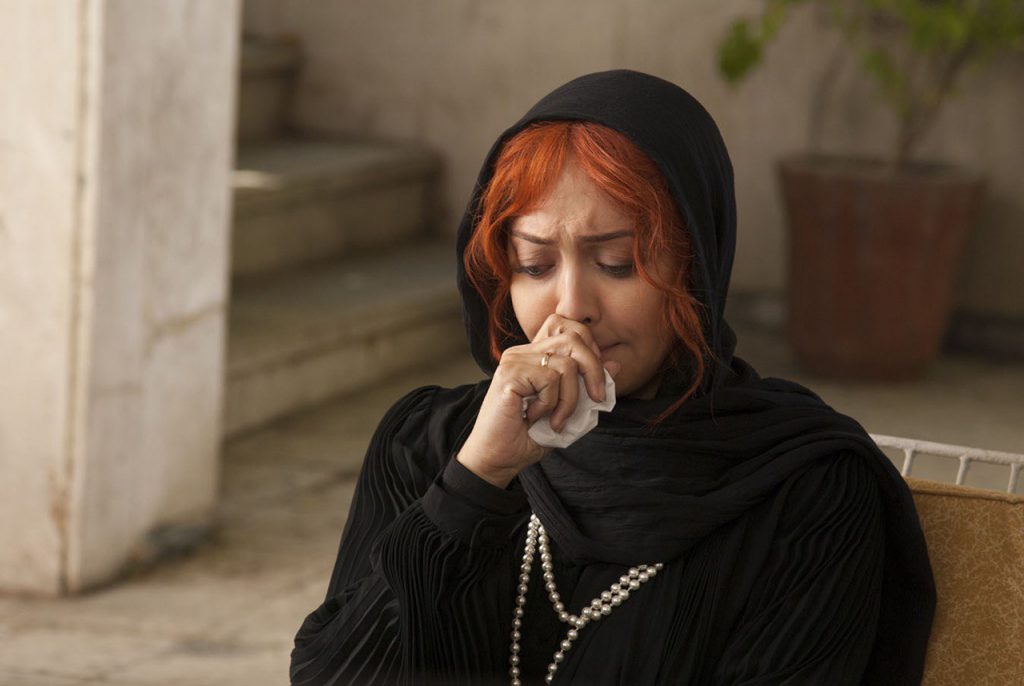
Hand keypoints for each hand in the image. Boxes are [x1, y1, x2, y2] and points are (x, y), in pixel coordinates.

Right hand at [457, 315, 620, 487]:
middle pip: (573, 338)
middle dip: (594, 370)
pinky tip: (533, 417)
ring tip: (555, 419)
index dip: (590, 349)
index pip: (568, 327)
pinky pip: (550, 380)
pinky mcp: (509, 373)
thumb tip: (616, 365)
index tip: (594, 381)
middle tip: (596, 398)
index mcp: (534, 355)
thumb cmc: (527, 437)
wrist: (496, 460)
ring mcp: (514, 360)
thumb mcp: (567, 411)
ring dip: (570, 399)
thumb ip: (587, 387)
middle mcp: (523, 352)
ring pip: (567, 364)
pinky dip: (551, 404)